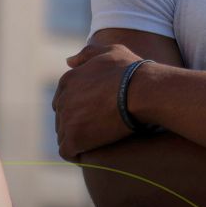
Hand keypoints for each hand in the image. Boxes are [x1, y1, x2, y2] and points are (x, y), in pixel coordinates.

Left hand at [55, 42, 155, 159]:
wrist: (142, 91)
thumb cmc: (132, 71)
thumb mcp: (110, 51)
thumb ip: (87, 54)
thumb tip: (68, 61)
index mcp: (68, 80)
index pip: (63, 100)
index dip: (79, 109)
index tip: (94, 116)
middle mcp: (62, 99)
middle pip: (63, 118)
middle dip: (77, 125)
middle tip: (98, 131)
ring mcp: (67, 119)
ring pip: (64, 136)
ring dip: (77, 141)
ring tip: (96, 144)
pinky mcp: (74, 138)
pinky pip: (68, 152)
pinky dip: (76, 155)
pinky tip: (90, 155)